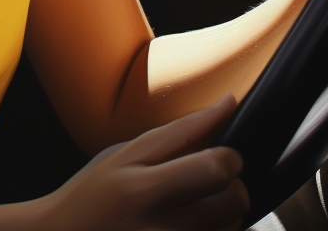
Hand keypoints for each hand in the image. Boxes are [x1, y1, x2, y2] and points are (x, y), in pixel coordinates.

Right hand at [43, 94, 247, 230]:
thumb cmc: (92, 193)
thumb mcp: (123, 154)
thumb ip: (176, 135)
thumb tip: (226, 107)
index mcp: (141, 188)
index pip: (211, 168)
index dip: (230, 156)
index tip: (226, 151)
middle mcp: (158, 226)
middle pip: (232, 202)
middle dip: (235, 185)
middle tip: (217, 180)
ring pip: (232, 229)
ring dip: (228, 215)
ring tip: (203, 207)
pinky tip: (195, 225)